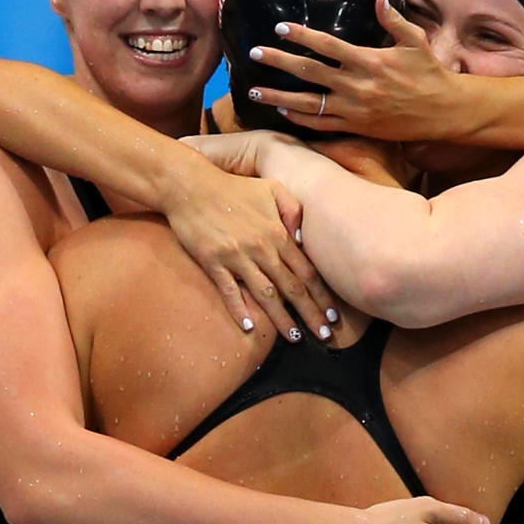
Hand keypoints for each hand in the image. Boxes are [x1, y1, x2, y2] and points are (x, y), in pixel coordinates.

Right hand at [165, 155, 336, 341]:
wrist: (190, 185)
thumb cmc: (233, 187)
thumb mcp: (271, 188)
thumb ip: (293, 209)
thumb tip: (304, 240)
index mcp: (278, 233)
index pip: (307, 271)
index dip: (322, 295)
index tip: (333, 315)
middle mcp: (262, 249)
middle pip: (292, 288)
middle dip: (311, 313)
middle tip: (325, 335)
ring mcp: (237, 257)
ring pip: (265, 295)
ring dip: (282, 319)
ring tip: (295, 338)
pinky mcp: (213, 262)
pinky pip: (229, 291)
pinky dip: (240, 310)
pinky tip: (249, 328)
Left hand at [245, 0, 458, 138]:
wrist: (442, 111)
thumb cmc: (429, 73)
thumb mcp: (415, 41)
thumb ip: (394, 20)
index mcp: (368, 60)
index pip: (326, 45)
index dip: (301, 36)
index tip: (280, 28)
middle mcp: (356, 85)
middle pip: (308, 72)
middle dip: (278, 61)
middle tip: (254, 53)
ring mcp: (353, 109)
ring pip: (307, 102)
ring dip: (278, 95)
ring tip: (254, 90)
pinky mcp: (356, 127)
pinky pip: (321, 124)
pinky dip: (300, 118)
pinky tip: (282, 110)